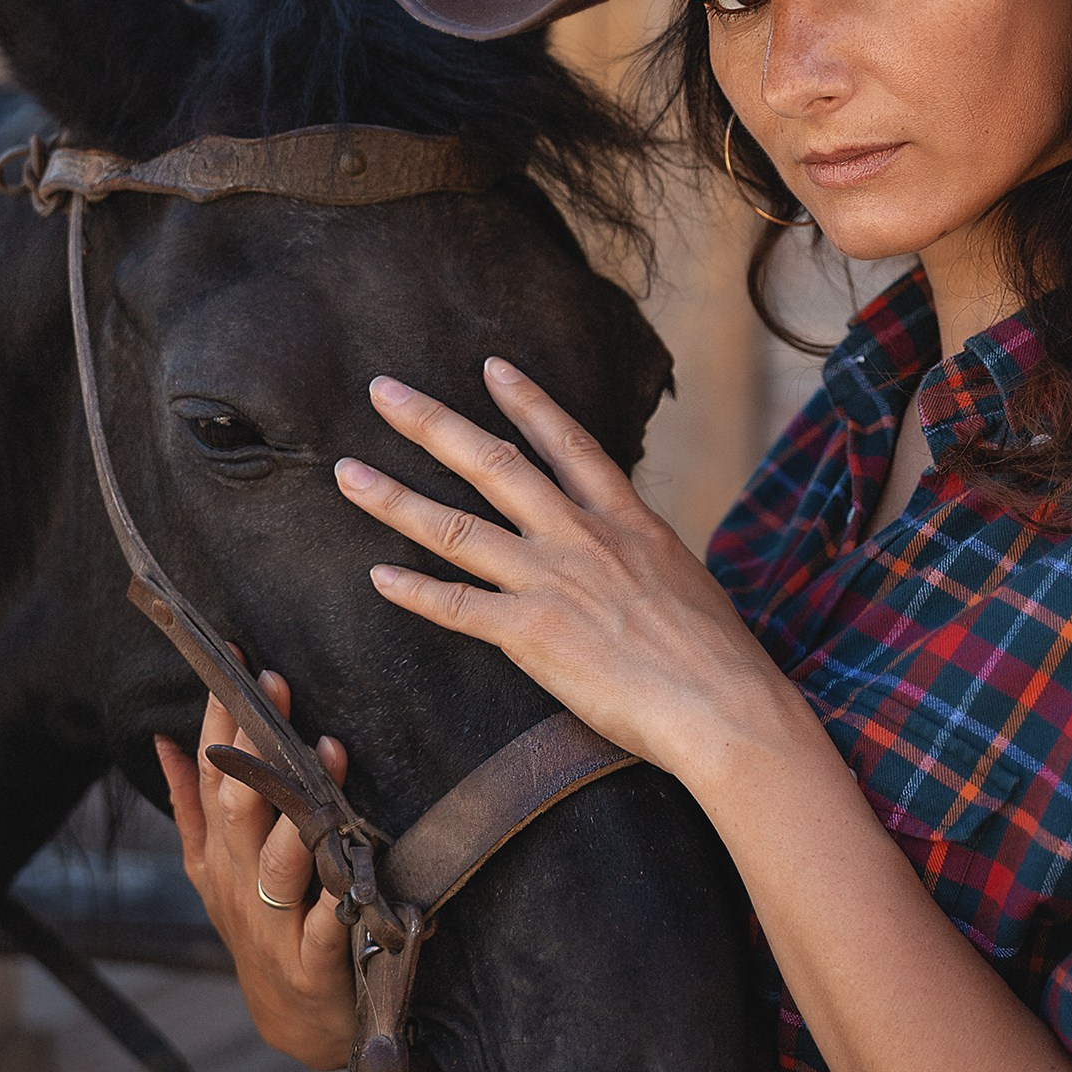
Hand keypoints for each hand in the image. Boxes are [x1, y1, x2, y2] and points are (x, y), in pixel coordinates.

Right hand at [156, 673, 356, 1070]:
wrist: (294, 1022)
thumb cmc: (260, 927)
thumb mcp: (215, 869)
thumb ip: (192, 806)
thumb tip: (167, 741)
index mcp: (219, 854)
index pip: (215, 774)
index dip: (222, 719)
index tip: (236, 661)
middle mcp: (240, 882)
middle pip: (241, 807)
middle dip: (257, 745)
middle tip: (276, 687)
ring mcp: (275, 924)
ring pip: (280, 861)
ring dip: (300, 810)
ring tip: (323, 758)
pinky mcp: (314, 964)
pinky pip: (324, 928)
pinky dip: (334, 901)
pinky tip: (349, 867)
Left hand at [333, 359, 805, 781]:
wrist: (723, 704)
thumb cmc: (719, 658)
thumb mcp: (686, 580)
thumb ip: (645, 558)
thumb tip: (636, 558)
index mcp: (627, 520)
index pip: (568, 443)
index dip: (526, 401)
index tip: (491, 367)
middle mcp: (581, 537)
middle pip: (492, 464)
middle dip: (432, 422)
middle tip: (383, 391)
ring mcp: (552, 581)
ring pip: (456, 526)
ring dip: (394, 498)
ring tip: (348, 473)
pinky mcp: (532, 634)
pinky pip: (457, 607)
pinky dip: (414, 592)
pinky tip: (378, 578)